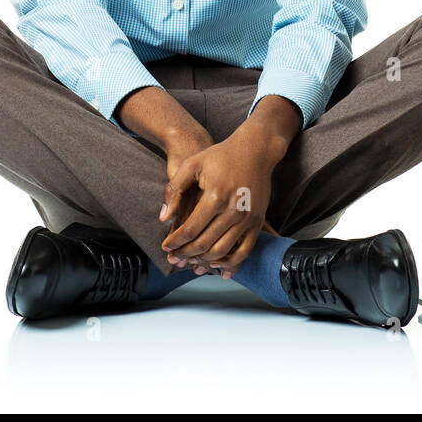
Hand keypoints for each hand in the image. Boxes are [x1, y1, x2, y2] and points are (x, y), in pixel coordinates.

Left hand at [160, 134, 278, 277]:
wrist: (255, 150)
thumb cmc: (221, 155)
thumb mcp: (192, 164)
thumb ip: (174, 189)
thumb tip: (163, 218)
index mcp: (215, 197)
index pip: (190, 230)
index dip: (175, 242)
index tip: (165, 247)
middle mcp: (233, 211)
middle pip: (204, 244)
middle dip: (185, 255)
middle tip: (174, 259)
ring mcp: (247, 218)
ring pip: (222, 252)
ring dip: (204, 262)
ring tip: (191, 264)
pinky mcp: (258, 221)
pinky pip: (245, 251)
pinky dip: (231, 264)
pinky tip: (219, 270)